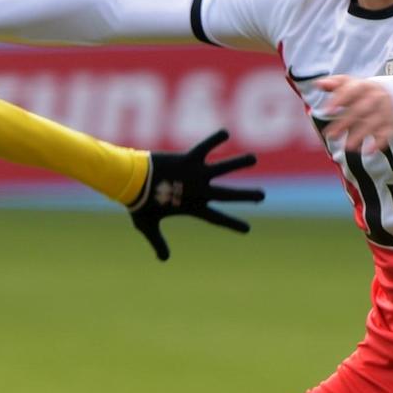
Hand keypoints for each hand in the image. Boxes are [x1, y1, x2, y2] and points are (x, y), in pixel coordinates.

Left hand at [131, 130, 263, 261]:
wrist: (131, 181)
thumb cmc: (138, 203)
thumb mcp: (148, 226)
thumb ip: (158, 242)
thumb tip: (163, 259)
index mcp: (193, 207)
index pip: (218, 219)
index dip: (233, 224)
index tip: (247, 229)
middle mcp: (199, 190)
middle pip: (228, 194)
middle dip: (247, 195)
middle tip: (262, 196)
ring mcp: (196, 173)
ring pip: (223, 167)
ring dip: (239, 162)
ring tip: (253, 159)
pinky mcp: (189, 158)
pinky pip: (206, 146)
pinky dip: (215, 139)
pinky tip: (226, 132)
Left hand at [316, 75, 392, 152]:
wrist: (388, 93)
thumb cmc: (360, 91)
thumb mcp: (348, 84)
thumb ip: (334, 84)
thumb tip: (318, 83)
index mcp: (363, 86)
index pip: (351, 91)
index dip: (340, 100)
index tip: (327, 111)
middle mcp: (376, 97)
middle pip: (361, 109)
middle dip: (345, 123)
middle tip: (330, 136)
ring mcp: (385, 110)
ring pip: (373, 122)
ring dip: (361, 135)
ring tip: (347, 147)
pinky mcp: (391, 122)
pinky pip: (387, 132)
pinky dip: (379, 142)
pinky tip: (368, 151)